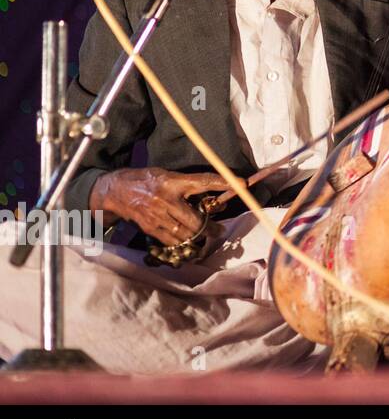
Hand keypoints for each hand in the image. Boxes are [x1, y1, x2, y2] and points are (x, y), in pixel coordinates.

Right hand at [89, 167, 227, 245]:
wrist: (116, 190)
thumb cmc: (146, 180)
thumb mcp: (167, 175)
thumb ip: (188, 184)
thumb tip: (213, 196)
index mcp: (172, 182)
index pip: (203, 181)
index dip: (223, 183)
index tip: (242, 184)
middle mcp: (166, 200)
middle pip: (196, 220)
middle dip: (211, 228)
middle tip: (220, 230)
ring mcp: (157, 216)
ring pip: (186, 234)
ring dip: (200, 237)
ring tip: (207, 236)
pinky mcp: (150, 229)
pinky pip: (173, 241)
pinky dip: (184, 243)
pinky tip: (189, 241)